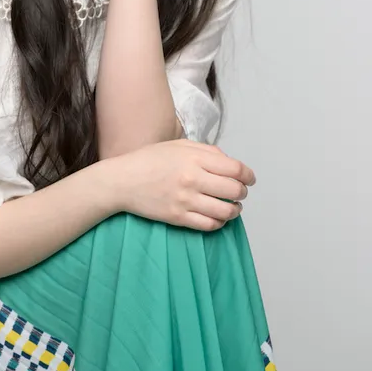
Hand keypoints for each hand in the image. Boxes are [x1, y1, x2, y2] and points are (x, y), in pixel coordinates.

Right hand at [113, 138, 255, 230]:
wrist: (122, 181)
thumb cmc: (149, 160)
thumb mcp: (178, 145)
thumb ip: (207, 151)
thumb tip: (229, 163)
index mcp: (194, 158)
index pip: (235, 169)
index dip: (248, 176)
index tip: (249, 179)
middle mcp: (192, 179)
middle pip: (234, 191)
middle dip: (242, 192)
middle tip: (239, 192)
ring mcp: (185, 200)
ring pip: (226, 211)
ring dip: (234, 210)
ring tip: (232, 207)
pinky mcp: (178, 218)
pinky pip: (209, 225)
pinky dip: (219, 222)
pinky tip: (216, 216)